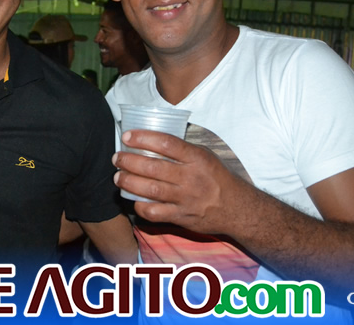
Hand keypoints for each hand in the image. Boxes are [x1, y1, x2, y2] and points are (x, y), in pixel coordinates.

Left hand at [113, 129, 245, 234]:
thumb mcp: (206, 156)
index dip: (143, 138)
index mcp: (197, 158)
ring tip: (117, 176)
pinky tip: (132, 199)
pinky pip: (154, 213)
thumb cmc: (217, 177)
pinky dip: (140, 206)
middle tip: (117, 158)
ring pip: (150, 190)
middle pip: (153, 167)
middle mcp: (191, 178)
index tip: (127, 137)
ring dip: (129, 182)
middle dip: (129, 161)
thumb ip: (182, 149)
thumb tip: (152, 138)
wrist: (236, 208)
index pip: (167, 144)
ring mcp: (185, 199)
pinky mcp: (181, 217)